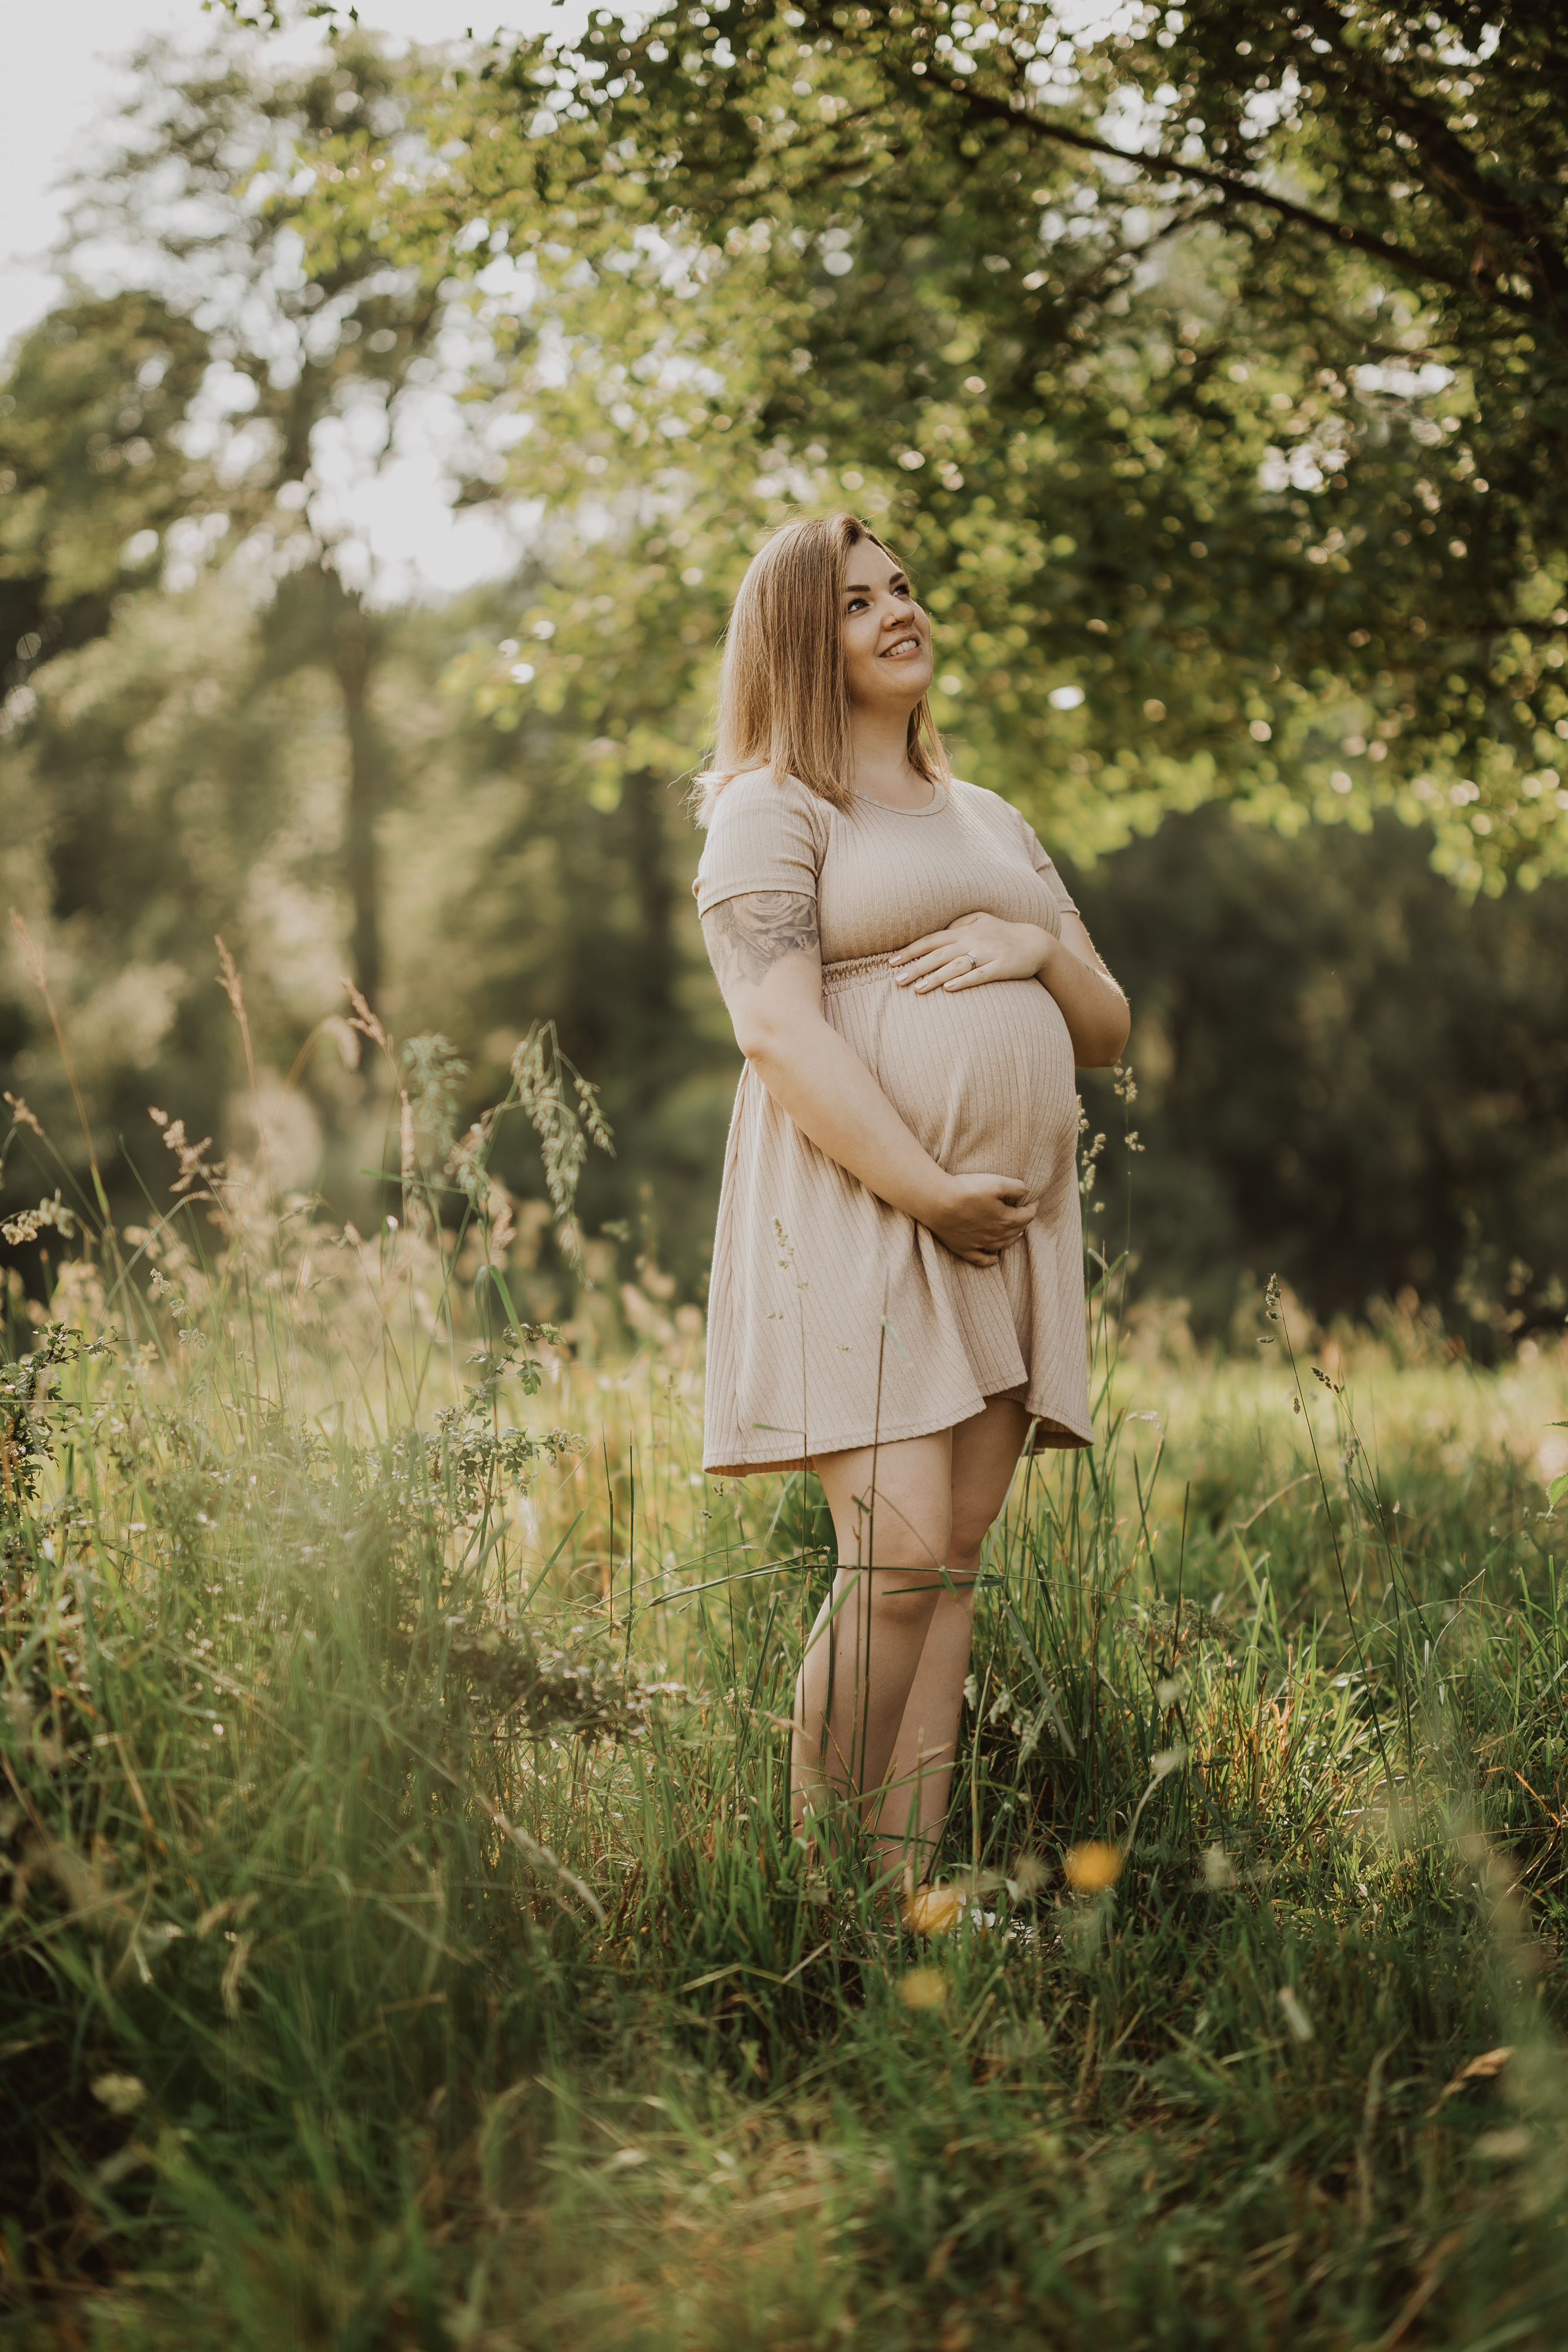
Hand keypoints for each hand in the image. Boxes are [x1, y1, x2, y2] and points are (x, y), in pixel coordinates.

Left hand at [890, 910, 1053, 993]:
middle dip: (916, 968)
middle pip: (938, 955)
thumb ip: (960, 923)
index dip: (911, 951)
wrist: (1036, 943)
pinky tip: (949, 989)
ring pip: (955, 966)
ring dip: (934, 977)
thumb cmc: (1003, 933)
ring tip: (917, 989)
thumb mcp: (981, 920)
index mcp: (964, 931)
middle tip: (896, 981)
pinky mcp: (1001, 967)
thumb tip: (940, 930)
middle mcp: (972, 940)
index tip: (892, 962)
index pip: (931, 940)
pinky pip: (979, 975)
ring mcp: (987, 954)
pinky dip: (963, 981)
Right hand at [925, 1172, 1037, 1267]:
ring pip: (1002, 1244)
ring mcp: (979, 1243)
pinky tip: (995, 1259)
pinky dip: (990, 1260)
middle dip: (1023, 1222)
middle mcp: (995, 1235)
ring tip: (1016, 1233)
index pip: (1026, 1216)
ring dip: (1011, 1239)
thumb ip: (1015, 1187)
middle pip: (1015, 1230)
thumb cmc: (967, 1190)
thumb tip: (1028, 1191)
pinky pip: (980, 1259)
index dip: (1033, 1208)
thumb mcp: (996, 1182)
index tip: (1035, 1201)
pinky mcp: (963, 1248)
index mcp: (1005, 1219)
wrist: (938, 1203)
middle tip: (1025, 1214)